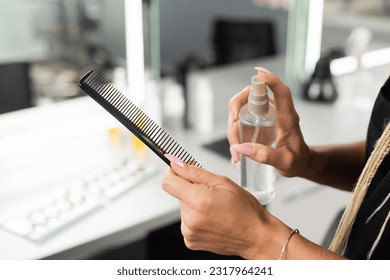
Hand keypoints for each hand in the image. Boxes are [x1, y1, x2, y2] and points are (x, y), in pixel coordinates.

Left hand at [161, 154, 287, 258]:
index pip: (168, 182)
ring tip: (215, 208)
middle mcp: (190, 219)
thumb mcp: (222, 182)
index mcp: (198, 201)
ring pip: (183, 207)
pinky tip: (212, 218)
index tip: (179, 170)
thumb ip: (194, 172)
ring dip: (194, 203)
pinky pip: (187, 221)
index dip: (172, 172)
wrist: (256, 236)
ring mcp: (189, 232)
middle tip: (211, 192)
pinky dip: (196, 217)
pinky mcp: (190, 240)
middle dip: (190, 189)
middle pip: (178, 193)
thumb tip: (175, 163)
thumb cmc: (245, 210)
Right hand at [227, 68, 311, 177]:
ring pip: (242, 108)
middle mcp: (275, 112)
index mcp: (288, 118)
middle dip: (236, 105)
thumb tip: (241, 149)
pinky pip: (240, 119)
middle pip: (252, 94)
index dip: (271, 80)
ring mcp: (264, 115)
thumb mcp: (285, 162)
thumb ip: (265, 155)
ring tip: (235, 152)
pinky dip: (233, 133)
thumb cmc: (297, 161)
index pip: (282, 92)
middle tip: (232, 124)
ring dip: (232, 126)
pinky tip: (235, 151)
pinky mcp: (257, 121)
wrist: (300, 164)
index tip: (258, 73)